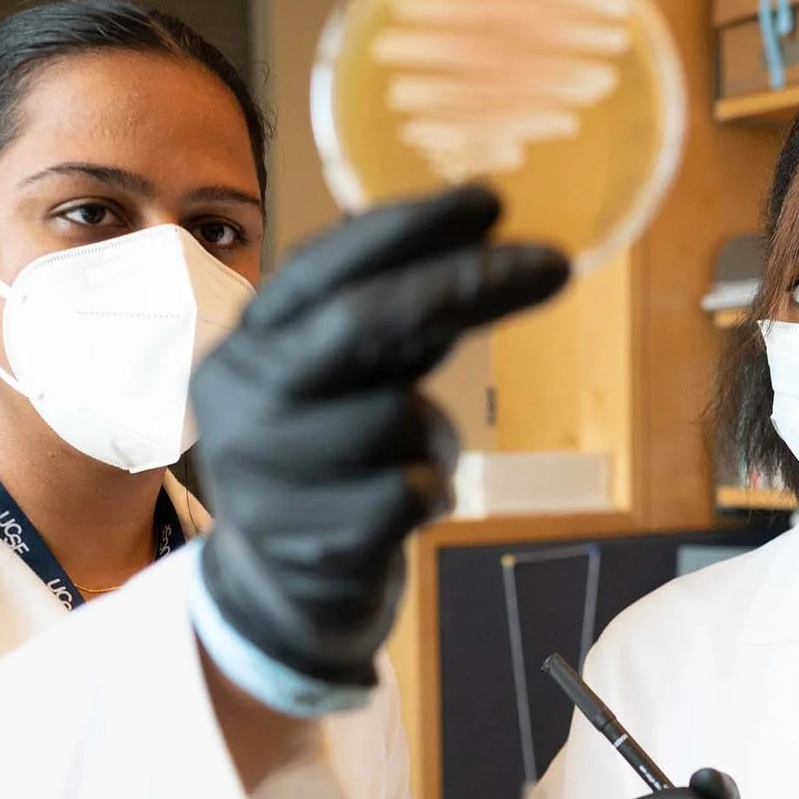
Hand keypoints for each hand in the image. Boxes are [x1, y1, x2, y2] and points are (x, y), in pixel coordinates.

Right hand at [192, 188, 567, 687]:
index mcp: (244, 346)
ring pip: (401, 417)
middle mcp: (243, 401)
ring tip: (406, 461)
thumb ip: (385, 325)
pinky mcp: (315, 542)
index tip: (492, 200)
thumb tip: (481, 247)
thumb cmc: (325, 463)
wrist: (278, 598)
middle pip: (361, 323)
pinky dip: (432, 489)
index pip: (325, 267)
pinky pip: (416, 489)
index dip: (407, 229)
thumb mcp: (339, 381)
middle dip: (463, 285)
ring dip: (434, 433)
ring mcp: (270, 475)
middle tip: (555, 261)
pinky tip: (399, 510)